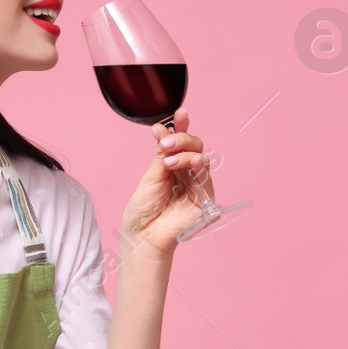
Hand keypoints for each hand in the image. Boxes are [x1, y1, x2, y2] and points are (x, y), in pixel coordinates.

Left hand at [119, 108, 213, 258]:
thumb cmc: (143, 209)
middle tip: (165, 143)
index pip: (181, 143)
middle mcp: (188, 174)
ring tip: (167, 160)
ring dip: (185, 153)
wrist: (142, 235)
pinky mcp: (205, 200)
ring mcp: (197, 186)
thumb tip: (161, 128)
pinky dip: (195, 165)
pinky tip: (186, 162)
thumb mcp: (151, 175)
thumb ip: (162, 153)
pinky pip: (205, 177)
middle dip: (182, 138)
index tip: (180, 113)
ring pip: (200, 158)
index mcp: (174, 167)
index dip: (182, 127)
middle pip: (195, 147)